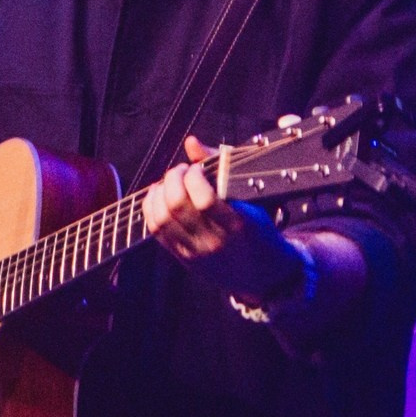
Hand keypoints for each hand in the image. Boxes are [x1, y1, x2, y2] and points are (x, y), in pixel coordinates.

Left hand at [144, 135, 306, 298]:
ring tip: (169, 183)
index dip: (192, 176)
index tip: (196, 169)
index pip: (204, 199)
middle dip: (172, 179)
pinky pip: (157, 231)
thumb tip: (191, 142)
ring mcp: (197, 252)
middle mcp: (215, 241)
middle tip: (180, 171)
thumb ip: (220, 166)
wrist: (263, 274)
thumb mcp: (251, 198)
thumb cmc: (258, 229)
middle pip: (177, 206)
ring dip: (159, 193)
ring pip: (162, 219)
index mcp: (237, 224)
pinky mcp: (183, 259)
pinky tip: (159, 196)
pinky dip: (152, 208)